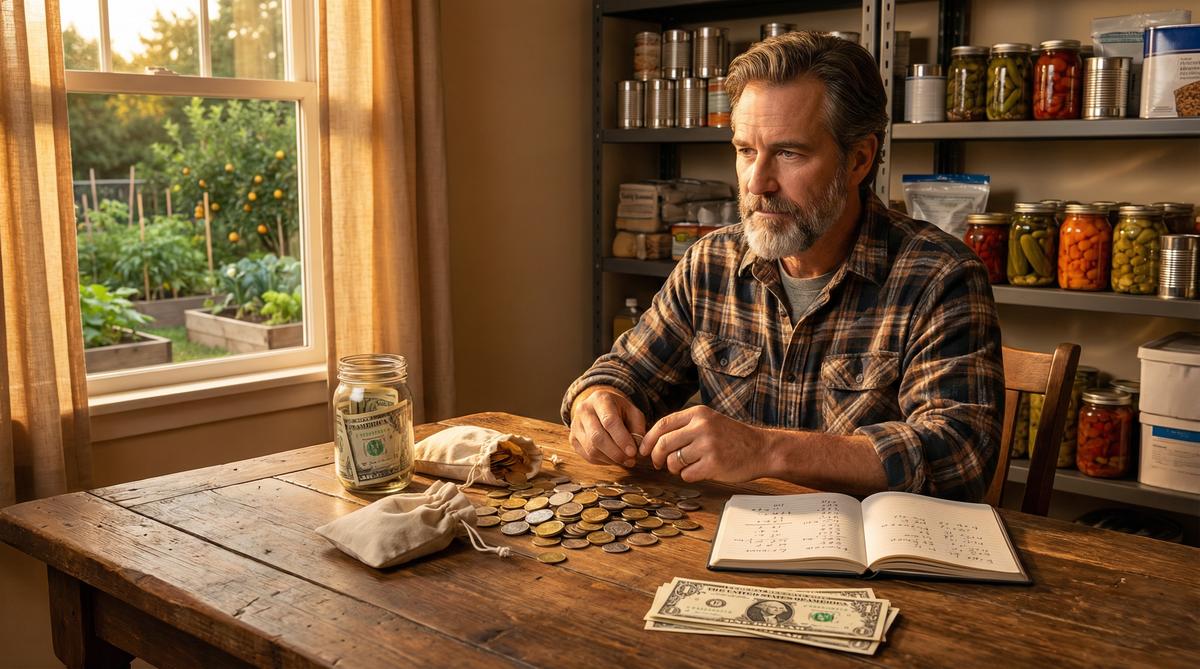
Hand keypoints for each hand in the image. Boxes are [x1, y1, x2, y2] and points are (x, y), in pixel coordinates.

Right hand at [569, 386, 646, 467]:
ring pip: (591, 450)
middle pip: (597, 437)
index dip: (622, 439)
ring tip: (625, 460)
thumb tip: (638, 448)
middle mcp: (584, 410)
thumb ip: (638, 427)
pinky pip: (587, 456)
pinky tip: (613, 458)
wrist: (598, 407)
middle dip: (616, 453)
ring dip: (611, 459)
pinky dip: (603, 461)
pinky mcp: (572, 439)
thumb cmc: (618, 410)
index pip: (609, 421)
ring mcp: (575, 425)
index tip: (633, 452)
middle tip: (631, 460)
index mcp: (600, 399)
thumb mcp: (632, 412)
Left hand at [640, 405, 772, 482]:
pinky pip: (687, 474)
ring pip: (674, 461)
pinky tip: (700, 471)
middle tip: (658, 464)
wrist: (762, 449)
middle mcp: (702, 426)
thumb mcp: (710, 421)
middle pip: (663, 443)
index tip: (644, 450)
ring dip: (675, 468)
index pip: (663, 424)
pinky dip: (688, 476)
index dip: (649, 439)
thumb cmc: (733, 438)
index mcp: (699, 413)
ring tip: (685, 467)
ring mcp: (708, 445)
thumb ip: (686, 427)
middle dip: (656, 457)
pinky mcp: (714, 464)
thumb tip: (655, 440)